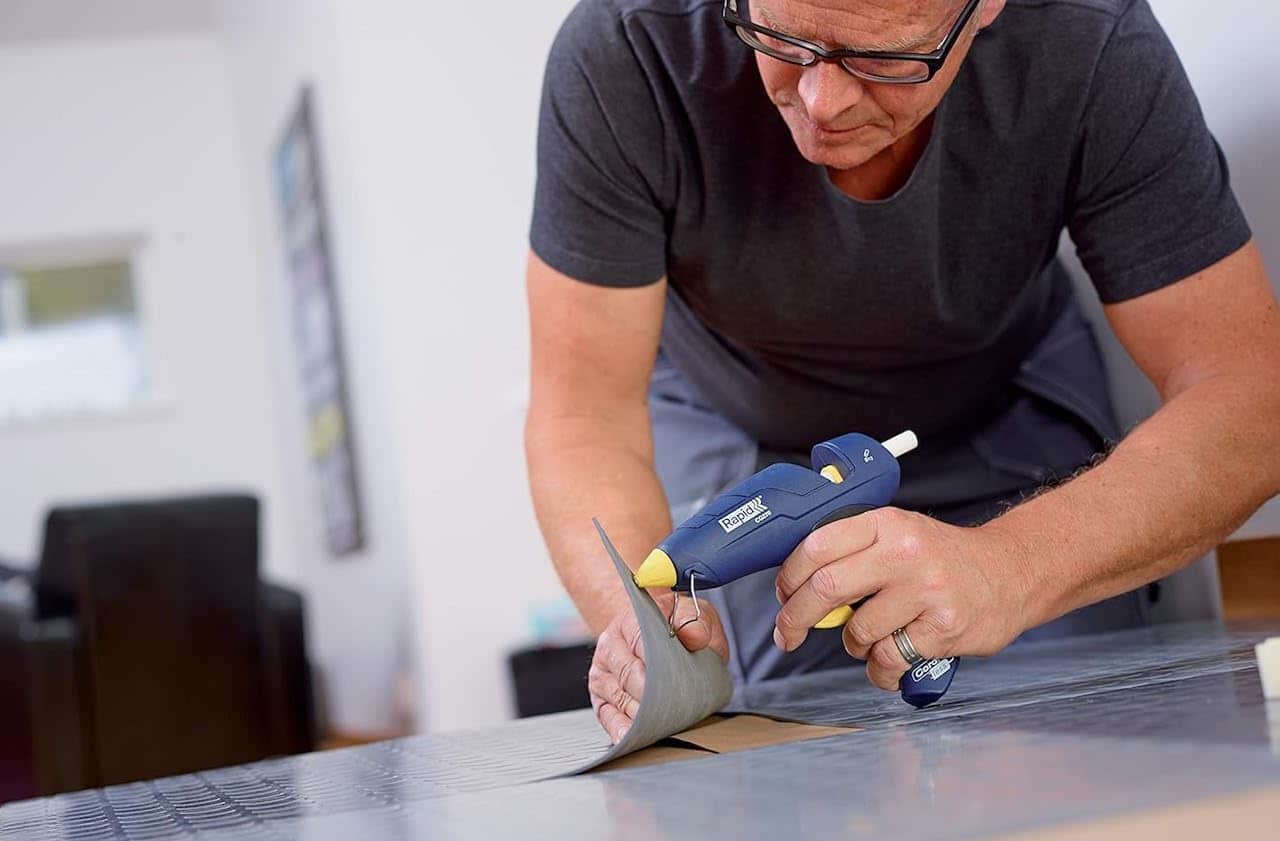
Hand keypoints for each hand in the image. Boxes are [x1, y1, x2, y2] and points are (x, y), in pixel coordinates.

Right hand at [589, 594, 728, 742]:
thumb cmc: (675, 627)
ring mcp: (602, 673)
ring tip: (666, 723)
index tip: (678, 681)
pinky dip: (621, 729)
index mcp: (630, 621)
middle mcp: (609, 646)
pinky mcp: (601, 697)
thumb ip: (697, 622)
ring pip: (620, 699)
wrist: (656, 633)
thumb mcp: (694, 614)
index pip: (640, 642)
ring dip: (643, 715)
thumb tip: (695, 637)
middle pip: (629, 676)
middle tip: (678, 707)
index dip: (660, 664)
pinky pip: (607, 717)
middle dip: (655, 695)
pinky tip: (634, 737)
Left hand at [773, 508, 1029, 690]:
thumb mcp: (899, 532)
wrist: (1011, 572)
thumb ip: (853, 549)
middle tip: (787, 634)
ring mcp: (925, 591)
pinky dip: (880, 669)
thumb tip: (796, 583)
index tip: (783, 596)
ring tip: (872, 636)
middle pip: (826, 588)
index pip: (816, 546)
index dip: (788, 577)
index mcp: (886, 523)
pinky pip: (888, 659)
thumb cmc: (943, 558)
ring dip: (853, 645)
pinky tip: (892, 659)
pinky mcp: (942, 628)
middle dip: (795, 619)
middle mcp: (904, 552)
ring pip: (857, 631)